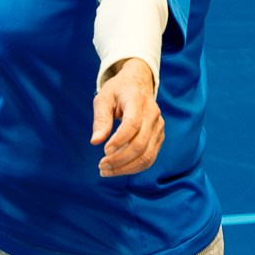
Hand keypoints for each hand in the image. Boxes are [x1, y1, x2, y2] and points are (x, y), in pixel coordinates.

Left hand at [91, 59, 162, 177]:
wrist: (138, 84)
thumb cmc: (118, 91)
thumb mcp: (104, 98)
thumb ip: (100, 119)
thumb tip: (95, 142)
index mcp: (137, 100)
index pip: (132, 124)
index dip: (119, 140)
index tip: (104, 150)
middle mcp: (153, 114)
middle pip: (140, 144)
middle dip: (119, 159)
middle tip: (101, 166)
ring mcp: (158, 127)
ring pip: (147, 155)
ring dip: (126, 168)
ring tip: (107, 171)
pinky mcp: (159, 137)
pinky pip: (150, 158)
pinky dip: (134, 167)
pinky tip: (118, 168)